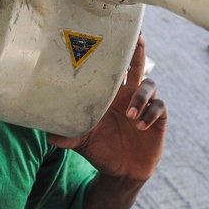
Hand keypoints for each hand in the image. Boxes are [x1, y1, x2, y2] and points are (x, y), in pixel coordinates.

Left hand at [49, 35, 165, 181]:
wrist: (120, 172)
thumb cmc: (100, 150)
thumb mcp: (81, 143)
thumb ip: (67, 137)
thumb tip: (49, 135)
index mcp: (109, 95)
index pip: (112, 69)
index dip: (113, 53)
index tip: (109, 36)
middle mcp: (127, 95)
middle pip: (136, 65)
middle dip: (138, 52)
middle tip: (138, 40)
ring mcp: (144, 106)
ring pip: (149, 85)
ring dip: (141, 96)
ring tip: (130, 115)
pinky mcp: (158, 120)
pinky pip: (159, 107)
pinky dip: (151, 113)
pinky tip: (140, 126)